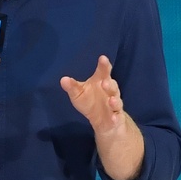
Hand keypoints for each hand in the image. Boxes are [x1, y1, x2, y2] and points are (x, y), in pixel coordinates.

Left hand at [60, 55, 143, 179]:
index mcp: (101, 82)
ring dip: (114, 100)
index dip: (104, 65)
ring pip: (117, 101)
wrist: (103, 121)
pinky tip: (114, 118)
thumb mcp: (78, 93)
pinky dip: (116, 117)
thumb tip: (63, 79)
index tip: (103, 58)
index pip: (104, 72)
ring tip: (111, 100)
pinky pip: (117, 117)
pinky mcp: (116, 117)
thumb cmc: (90, 101)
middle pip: (112, 85)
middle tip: (104, 82)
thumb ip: (72, 87)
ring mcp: (114, 105)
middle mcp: (110, 92)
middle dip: (109, 84)